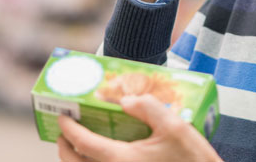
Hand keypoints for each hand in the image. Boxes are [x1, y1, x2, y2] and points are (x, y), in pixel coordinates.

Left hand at [56, 95, 221, 161]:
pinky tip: (102, 158)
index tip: (62, 116)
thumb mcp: (175, 127)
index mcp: (121, 160)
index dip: (68, 128)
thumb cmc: (193, 161)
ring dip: (76, 161)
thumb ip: (148, 107)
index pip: (82, 143)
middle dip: (64, 148)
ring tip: (79, 146)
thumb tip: (125, 101)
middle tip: (64, 133)